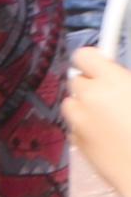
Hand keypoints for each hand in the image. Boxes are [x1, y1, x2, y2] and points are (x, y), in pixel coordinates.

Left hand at [70, 47, 130, 191]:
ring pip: (72, 103)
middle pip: (76, 79)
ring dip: (85, 106)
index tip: (103, 66)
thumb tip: (116, 79)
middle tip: (111, 97)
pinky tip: (107, 138)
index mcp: (113, 81)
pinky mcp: (75, 141)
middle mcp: (89, 97)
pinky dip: (85, 128)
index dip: (94, 60)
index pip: (84, 55)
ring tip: (109, 120)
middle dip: (91, 85)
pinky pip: (75, 126)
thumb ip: (125, 84)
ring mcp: (79, 120)